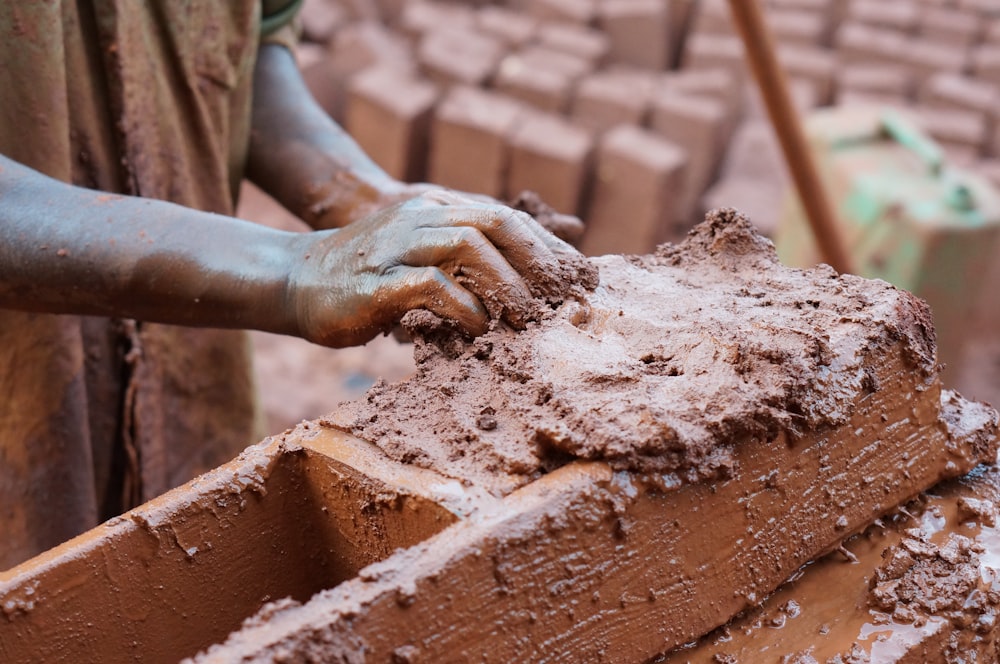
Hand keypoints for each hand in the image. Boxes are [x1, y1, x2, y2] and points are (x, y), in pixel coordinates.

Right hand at [288, 190, 578, 347]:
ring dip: (505, 283)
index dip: (545, 244)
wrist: (295, 279)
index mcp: (434, 210)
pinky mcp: (377, 281)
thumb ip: (461, 264)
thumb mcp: (418, 257)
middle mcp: (419, 218)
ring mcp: (397, 246)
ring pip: (467, 245)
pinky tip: (479, 328)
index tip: (576, 276)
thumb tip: (518, 292)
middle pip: (494, 222)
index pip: (503, 217)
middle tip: (562, 296)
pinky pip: (432, 285)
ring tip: (526, 317)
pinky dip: (463, 306)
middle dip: (536, 258)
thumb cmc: (365, 276)